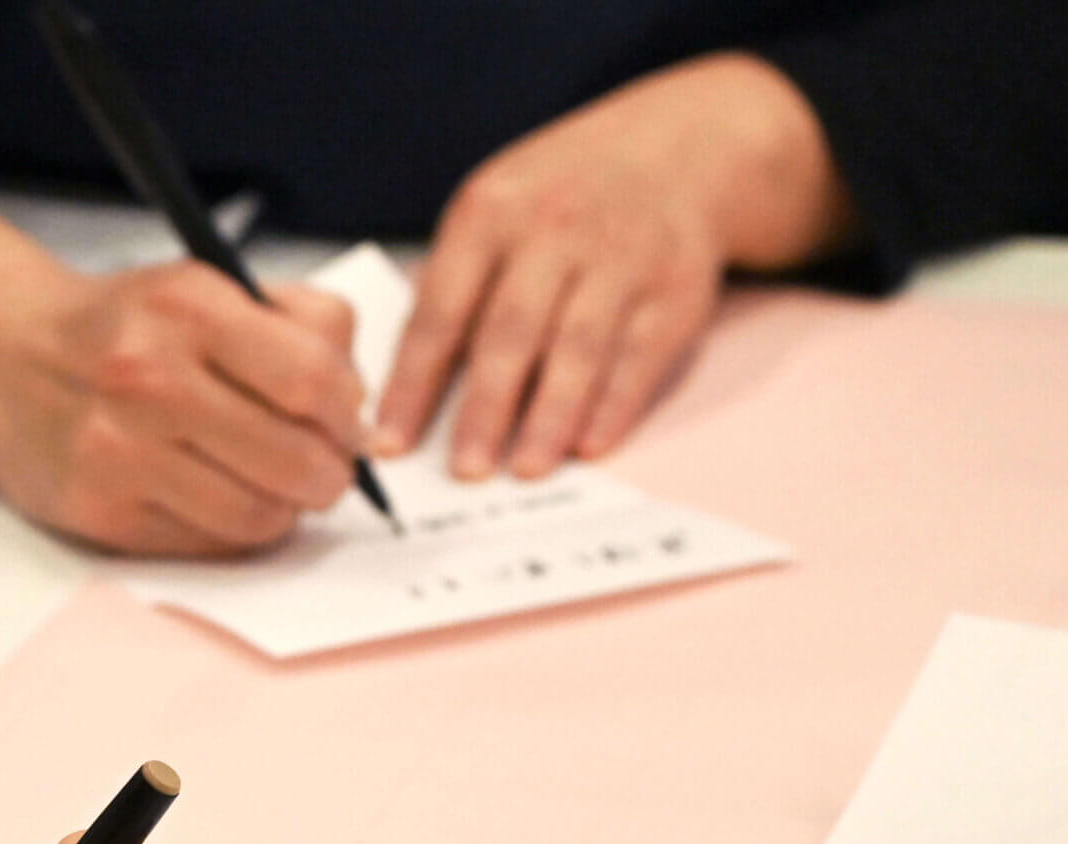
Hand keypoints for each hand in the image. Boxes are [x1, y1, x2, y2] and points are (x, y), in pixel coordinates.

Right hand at [0, 261, 367, 555]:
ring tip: (270, 483)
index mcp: (187, 306)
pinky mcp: (100, 511)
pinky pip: (210, 544)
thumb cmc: (123, 327)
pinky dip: (233, 528)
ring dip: (286, 508)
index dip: (348, 413)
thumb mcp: (206, 287)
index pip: (314, 379)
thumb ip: (299, 325)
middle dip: (329, 472)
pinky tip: (217, 495)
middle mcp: (149, 378)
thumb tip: (363, 416)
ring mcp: (119, 451)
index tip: (345, 420)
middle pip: (297, 459)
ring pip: (260, 515)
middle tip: (320, 465)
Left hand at [375, 53, 849, 479]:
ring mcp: (622, 257)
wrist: (673, 149)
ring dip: (550, 416)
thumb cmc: (558, 197)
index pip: (441, 310)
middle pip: (512, 332)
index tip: (390, 441)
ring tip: (526, 469)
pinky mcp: (676, 288)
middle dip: (484, 408)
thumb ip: (454, 284)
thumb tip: (409, 385)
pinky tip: (590, 445)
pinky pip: (639, 357)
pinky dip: (614, 405)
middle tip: (464, 470)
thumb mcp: (494, 208)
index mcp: (490, 212)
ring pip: (579, 349)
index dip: (413, 382)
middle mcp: (556, 229)